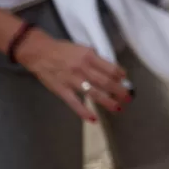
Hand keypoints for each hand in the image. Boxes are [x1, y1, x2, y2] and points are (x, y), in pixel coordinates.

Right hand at [14, 29, 131, 121]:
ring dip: (107, 102)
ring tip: (118, 108)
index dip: (120, 75)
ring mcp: (72, 80)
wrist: (39, 52)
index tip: (125, 80)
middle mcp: (83, 68)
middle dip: (119, 91)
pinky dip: (84, 112)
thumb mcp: (82, 49)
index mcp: (89, 56)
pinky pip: (74, 103)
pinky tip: (93, 119)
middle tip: (128, 98)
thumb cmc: (63, 50)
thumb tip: (111, 71)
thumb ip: (95, 59)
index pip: (110, 68)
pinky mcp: (61, 90)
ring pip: (94, 93)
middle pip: (105, 82)